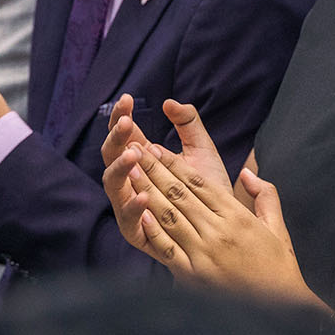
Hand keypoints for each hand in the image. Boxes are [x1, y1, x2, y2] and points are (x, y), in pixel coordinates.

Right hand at [103, 97, 236, 250]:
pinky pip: (129, 222)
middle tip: (127, 123)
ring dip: (120, 169)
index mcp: (141, 161)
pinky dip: (134, 208)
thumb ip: (188, 124)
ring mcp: (131, 208)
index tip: (128, 99)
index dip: (121, 116)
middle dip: (116, 139)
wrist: (224, 227)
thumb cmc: (208, 188)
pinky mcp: (139, 234)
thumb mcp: (201, 150)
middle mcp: (130, 183)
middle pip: (111, 157)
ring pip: (113, 187)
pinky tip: (143, 195)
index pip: (123, 135)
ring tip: (132, 154)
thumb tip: (169, 103)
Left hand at [118, 141, 314, 304]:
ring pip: (170, 216)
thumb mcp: (278, 227)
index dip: (176, 163)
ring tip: (132, 172)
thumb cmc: (278, 268)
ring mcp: (204, 255)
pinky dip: (153, 230)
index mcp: (237, 217)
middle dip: (156, 170)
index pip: (200, 183)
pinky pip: (168, 248)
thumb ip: (265, 195)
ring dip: (148, 192)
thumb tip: (247, 172)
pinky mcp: (193, 276)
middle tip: (136, 150)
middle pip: (180, 194)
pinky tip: (140, 212)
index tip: (158, 148)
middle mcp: (218, 232)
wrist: (280, 310)